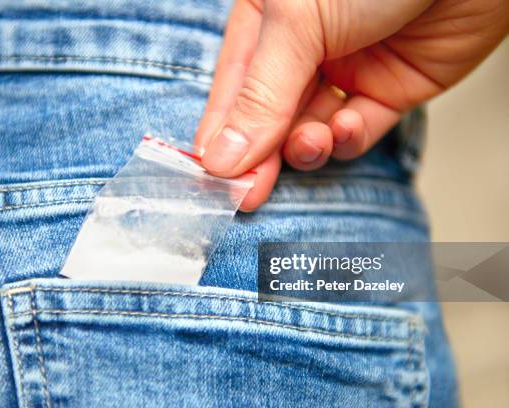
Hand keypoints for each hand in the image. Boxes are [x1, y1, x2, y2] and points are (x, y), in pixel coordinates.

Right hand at [195, 0, 508, 210]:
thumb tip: (222, 157)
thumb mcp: (298, 23)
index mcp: (266, 22)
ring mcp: (344, 72)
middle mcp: (301, 50)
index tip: (214, 177)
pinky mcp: (387, 92)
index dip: (222, 135)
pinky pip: (356, 131)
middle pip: (268, 118)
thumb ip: (261, 94)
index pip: (232, 89)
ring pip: (310, 130)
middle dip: (261, 156)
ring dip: (306, 146)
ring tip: (309, 143)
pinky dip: (348, 139)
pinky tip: (344, 128)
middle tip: (250, 192)